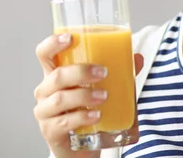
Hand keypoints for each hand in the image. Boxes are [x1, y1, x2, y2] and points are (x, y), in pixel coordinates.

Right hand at [33, 33, 143, 157]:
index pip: (44, 54)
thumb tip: (137, 58)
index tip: (70, 38)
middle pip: (56, 76)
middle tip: (103, 72)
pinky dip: (82, 117)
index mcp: (55, 74)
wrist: (80, 144)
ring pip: (60, 99)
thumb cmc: (86, 108)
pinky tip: (96, 116)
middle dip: (80, 72)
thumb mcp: (101, 87)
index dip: (53, 43)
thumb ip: (118, 72)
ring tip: (104, 96)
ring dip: (84, 95)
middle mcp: (45, 91)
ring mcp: (45, 112)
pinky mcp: (50, 131)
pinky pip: (64, 122)